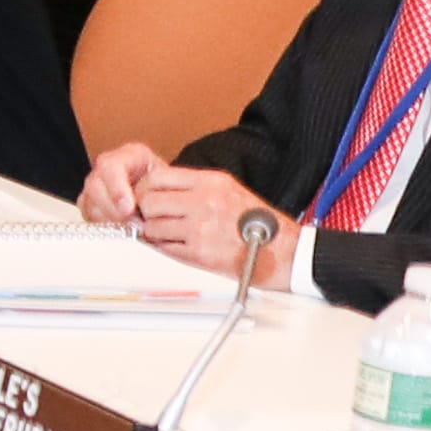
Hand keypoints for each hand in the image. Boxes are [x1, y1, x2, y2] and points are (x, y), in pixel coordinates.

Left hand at [107, 160, 277, 282]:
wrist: (285, 252)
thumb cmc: (258, 223)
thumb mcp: (228, 191)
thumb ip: (193, 188)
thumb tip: (155, 191)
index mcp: (212, 181)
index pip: (157, 177)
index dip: (145, 189)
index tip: (146, 197)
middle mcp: (204, 201)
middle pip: (148, 202)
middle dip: (146, 212)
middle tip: (152, 218)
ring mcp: (200, 227)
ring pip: (151, 227)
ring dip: (154, 233)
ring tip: (169, 234)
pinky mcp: (200, 253)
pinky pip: (163, 248)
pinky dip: (164, 248)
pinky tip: (178, 246)